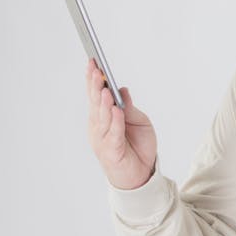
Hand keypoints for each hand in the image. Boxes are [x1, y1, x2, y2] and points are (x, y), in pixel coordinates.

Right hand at [85, 58, 157, 189]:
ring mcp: (102, 139)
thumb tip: (121, 89)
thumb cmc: (138, 146)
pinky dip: (115, 121)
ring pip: (102, 116)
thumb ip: (129, 107)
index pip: (96, 94)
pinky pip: (113, 133)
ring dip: (103, 101)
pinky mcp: (111, 151)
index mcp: (103, 117)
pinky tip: (116, 109)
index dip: (94, 78)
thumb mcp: (139, 121)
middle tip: (95, 67)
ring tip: (103, 87)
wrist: (142, 174)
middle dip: (94, 84)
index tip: (93, 61)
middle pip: (95, 102)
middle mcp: (99, 126)